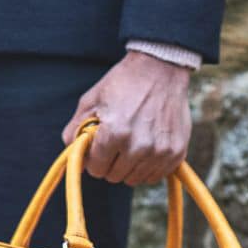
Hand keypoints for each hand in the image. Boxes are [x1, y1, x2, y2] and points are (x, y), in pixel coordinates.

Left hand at [62, 50, 192, 185]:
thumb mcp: (91, 100)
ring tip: (132, 143)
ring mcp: (160, 151)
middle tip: (115, 143)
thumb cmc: (122, 83)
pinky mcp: (176, 153)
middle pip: (114, 176)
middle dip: (110, 163)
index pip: (96, 169)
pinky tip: (147, 147)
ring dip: (129, 166)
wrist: (161, 67)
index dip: (94, 159)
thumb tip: (71, 157)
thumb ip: (75, 130)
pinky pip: (154, 176)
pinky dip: (147, 167)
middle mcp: (139, 146)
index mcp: (115, 133)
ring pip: (134, 179)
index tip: (98, 147)